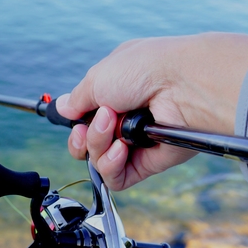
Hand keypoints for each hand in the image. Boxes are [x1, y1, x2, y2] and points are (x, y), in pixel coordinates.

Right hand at [56, 32, 247, 189]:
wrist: (183, 84)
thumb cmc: (145, 70)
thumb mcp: (98, 76)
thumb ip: (77, 98)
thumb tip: (64, 108)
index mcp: (116, 90)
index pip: (86, 117)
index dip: (76, 122)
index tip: (74, 117)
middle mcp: (126, 117)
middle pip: (88, 144)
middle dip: (83, 136)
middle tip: (95, 123)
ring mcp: (137, 141)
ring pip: (98, 161)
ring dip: (98, 144)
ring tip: (113, 124)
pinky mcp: (149, 162)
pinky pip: (116, 178)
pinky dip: (111, 166)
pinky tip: (121, 148)